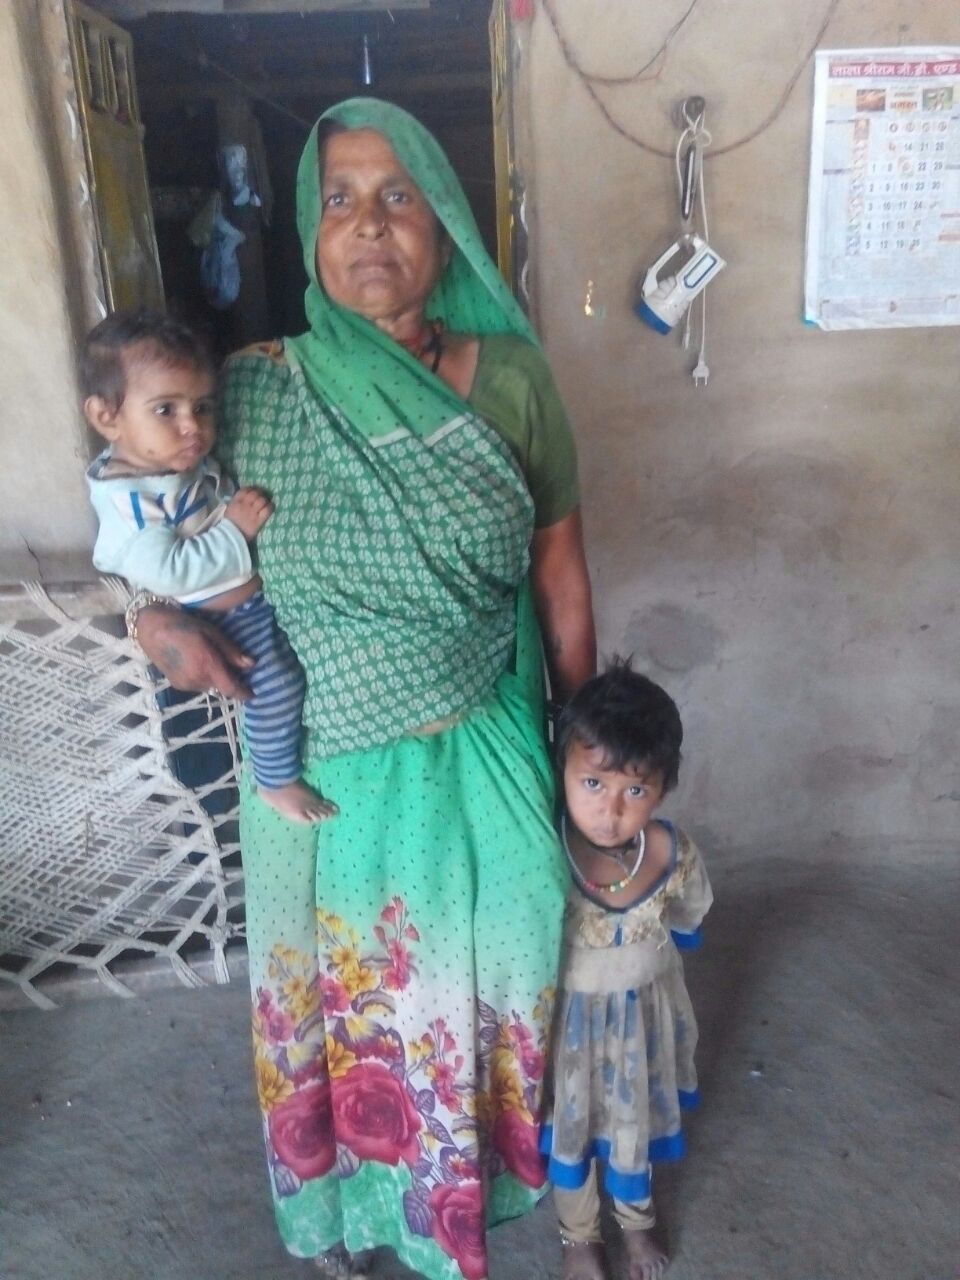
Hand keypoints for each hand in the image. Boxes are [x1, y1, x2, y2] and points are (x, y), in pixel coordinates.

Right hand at [134, 605, 253, 700]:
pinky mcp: (177, 685)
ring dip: (215, 679)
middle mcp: (197, 680)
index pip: (231, 688)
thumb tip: (251, 665)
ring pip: (209, 687)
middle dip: (229, 681)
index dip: (244, 693)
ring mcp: (185, 684)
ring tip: (212, 662)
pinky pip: (197, 685)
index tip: (253, 694)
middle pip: (221, 687)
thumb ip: (231, 652)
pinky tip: (197, 663)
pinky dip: (203, 678)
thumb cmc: (184, 625)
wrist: (151, 628)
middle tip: (233, 668)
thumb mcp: (211, 633)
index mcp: (207, 666)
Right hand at [225, 486, 273, 539]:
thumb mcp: (229, 510)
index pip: (244, 490)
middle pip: (254, 493)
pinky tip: (270, 507)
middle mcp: (244, 505)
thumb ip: (236, 503)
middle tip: (261, 496)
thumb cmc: (229, 525)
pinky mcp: (258, 521)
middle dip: (259, 493)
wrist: (230, 537)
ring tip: (265, 503)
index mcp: (235, 502)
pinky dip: (270, 507)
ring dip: (265, 500)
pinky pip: (267, 510)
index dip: (251, 489)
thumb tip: (243, 498)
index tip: (253, 491)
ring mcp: (252, 513)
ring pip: (261, 500)